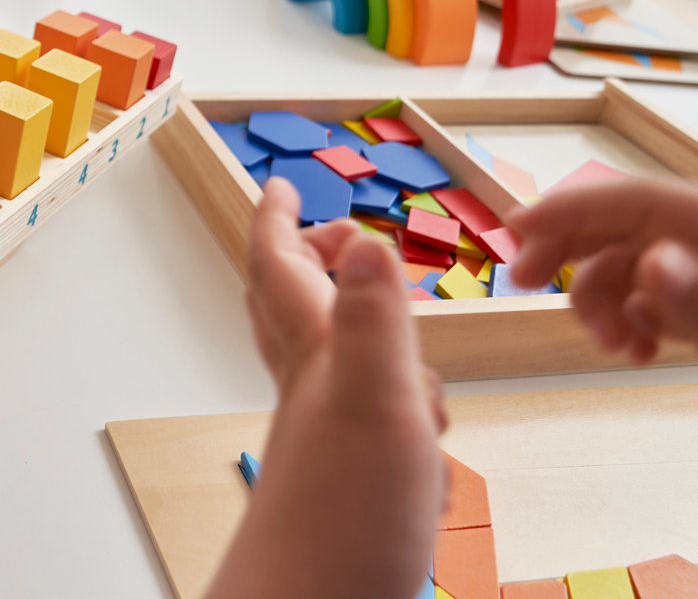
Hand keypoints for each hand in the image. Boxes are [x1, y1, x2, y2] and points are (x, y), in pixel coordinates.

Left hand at [208, 178, 445, 598]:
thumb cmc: (341, 516)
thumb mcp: (372, 400)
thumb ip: (372, 320)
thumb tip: (363, 236)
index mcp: (314, 355)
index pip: (282, 268)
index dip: (281, 221)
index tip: (281, 182)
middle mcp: (311, 391)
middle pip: (293, 309)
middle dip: (310, 264)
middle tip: (333, 237)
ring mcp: (327, 439)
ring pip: (333, 363)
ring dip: (359, 330)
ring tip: (390, 319)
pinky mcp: (350, 485)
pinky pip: (368, 424)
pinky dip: (392, 408)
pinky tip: (415, 431)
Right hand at [508, 178, 697, 372]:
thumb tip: (654, 262)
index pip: (641, 201)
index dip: (575, 208)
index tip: (516, 225)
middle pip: (623, 227)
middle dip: (568, 251)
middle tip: (522, 280)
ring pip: (628, 269)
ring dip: (600, 303)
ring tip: (608, 344)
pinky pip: (650, 302)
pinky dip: (629, 324)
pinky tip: (638, 353)